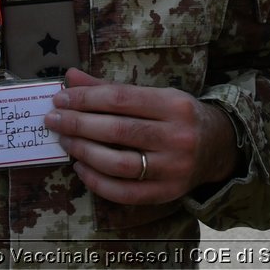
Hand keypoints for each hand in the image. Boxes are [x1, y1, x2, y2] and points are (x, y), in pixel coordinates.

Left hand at [45, 68, 239, 204]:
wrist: (217, 147)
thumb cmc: (178, 116)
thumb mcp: (154, 95)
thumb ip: (111, 88)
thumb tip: (71, 77)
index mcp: (174, 105)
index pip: (121, 99)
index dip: (86, 98)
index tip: (60, 98)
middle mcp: (177, 136)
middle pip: (118, 130)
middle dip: (78, 124)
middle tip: (52, 119)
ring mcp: (173, 168)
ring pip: (119, 163)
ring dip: (84, 152)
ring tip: (65, 141)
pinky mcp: (167, 193)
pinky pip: (124, 192)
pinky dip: (97, 181)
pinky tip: (81, 168)